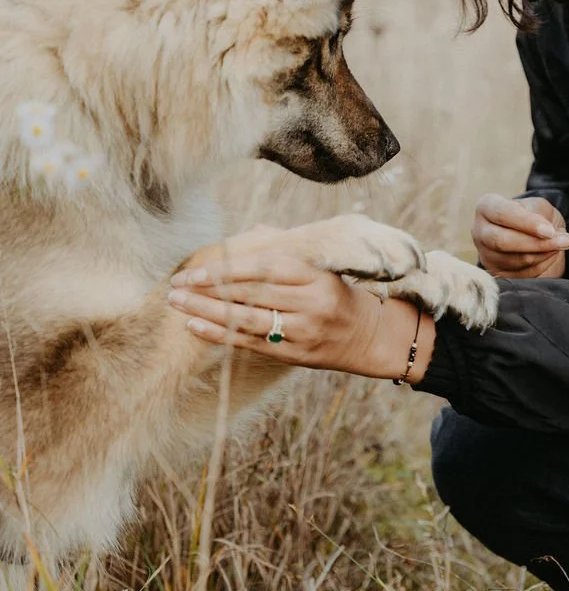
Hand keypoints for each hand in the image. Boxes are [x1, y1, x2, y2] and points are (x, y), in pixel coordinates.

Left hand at [165, 245, 434, 379]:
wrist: (371, 335)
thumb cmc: (337, 293)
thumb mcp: (320, 267)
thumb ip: (284, 248)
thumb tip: (247, 236)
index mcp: (315, 275)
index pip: (264, 268)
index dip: (226, 269)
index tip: (195, 271)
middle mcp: (311, 303)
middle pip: (250, 294)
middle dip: (207, 290)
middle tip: (174, 287)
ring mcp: (304, 331)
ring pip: (246, 321)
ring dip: (207, 313)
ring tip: (178, 306)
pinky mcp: (297, 355)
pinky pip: (251, 344)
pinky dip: (220, 335)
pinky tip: (196, 326)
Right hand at [472, 193, 568, 278]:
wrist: (531, 232)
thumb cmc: (533, 214)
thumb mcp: (537, 206)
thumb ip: (540, 215)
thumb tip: (549, 235)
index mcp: (486, 207)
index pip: (502, 214)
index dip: (527, 223)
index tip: (550, 231)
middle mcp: (480, 231)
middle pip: (502, 241)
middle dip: (536, 244)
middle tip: (566, 241)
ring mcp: (485, 255)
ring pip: (513, 260)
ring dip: (543, 254)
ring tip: (563, 244)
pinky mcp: (496, 273)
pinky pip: (520, 275)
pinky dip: (541, 266)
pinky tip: (552, 254)